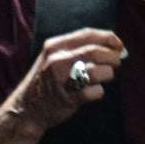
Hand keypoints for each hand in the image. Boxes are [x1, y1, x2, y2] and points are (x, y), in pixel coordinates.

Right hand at [4, 28, 124, 134]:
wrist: (25, 109)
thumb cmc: (46, 81)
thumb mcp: (52, 57)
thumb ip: (76, 49)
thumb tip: (113, 47)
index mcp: (55, 46)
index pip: (88, 34)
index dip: (109, 38)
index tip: (119, 46)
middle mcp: (56, 60)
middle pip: (96, 52)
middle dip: (112, 57)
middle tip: (115, 63)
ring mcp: (61, 80)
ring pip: (98, 71)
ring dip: (108, 74)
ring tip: (104, 78)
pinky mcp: (68, 98)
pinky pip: (95, 92)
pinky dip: (99, 92)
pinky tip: (93, 93)